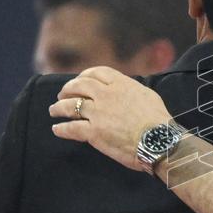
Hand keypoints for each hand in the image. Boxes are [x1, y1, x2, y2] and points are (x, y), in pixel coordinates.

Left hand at [49, 66, 171, 170]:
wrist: (159, 140)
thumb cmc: (159, 120)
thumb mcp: (148, 95)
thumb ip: (132, 90)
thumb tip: (126, 91)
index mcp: (120, 84)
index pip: (96, 73)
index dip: (84, 75)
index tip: (80, 80)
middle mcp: (105, 95)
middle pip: (79, 86)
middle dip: (67, 89)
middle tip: (62, 94)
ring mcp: (98, 113)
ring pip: (70, 106)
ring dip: (59, 107)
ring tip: (54, 110)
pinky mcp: (93, 132)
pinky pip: (71, 128)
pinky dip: (62, 129)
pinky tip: (57, 129)